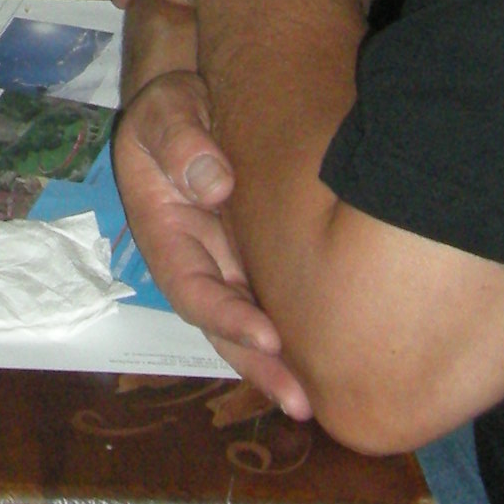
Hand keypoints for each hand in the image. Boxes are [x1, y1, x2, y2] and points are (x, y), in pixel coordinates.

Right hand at [111, 67, 312, 421]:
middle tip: (301, 400)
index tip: (268, 337)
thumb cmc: (177, 108)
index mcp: (165, 235)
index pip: (191, 289)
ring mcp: (231, 267)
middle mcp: (198, 262)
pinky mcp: (264, 263)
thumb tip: (214, 182)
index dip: (226, 317)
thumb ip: (180, 140)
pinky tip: (339, 360)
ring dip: (281, 367)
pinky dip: (301, 335)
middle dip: (260, 368)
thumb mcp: (164, 112)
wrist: (205, 101)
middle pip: (224, 328)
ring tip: (320, 402)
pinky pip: (280, 304)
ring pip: (253, 326)